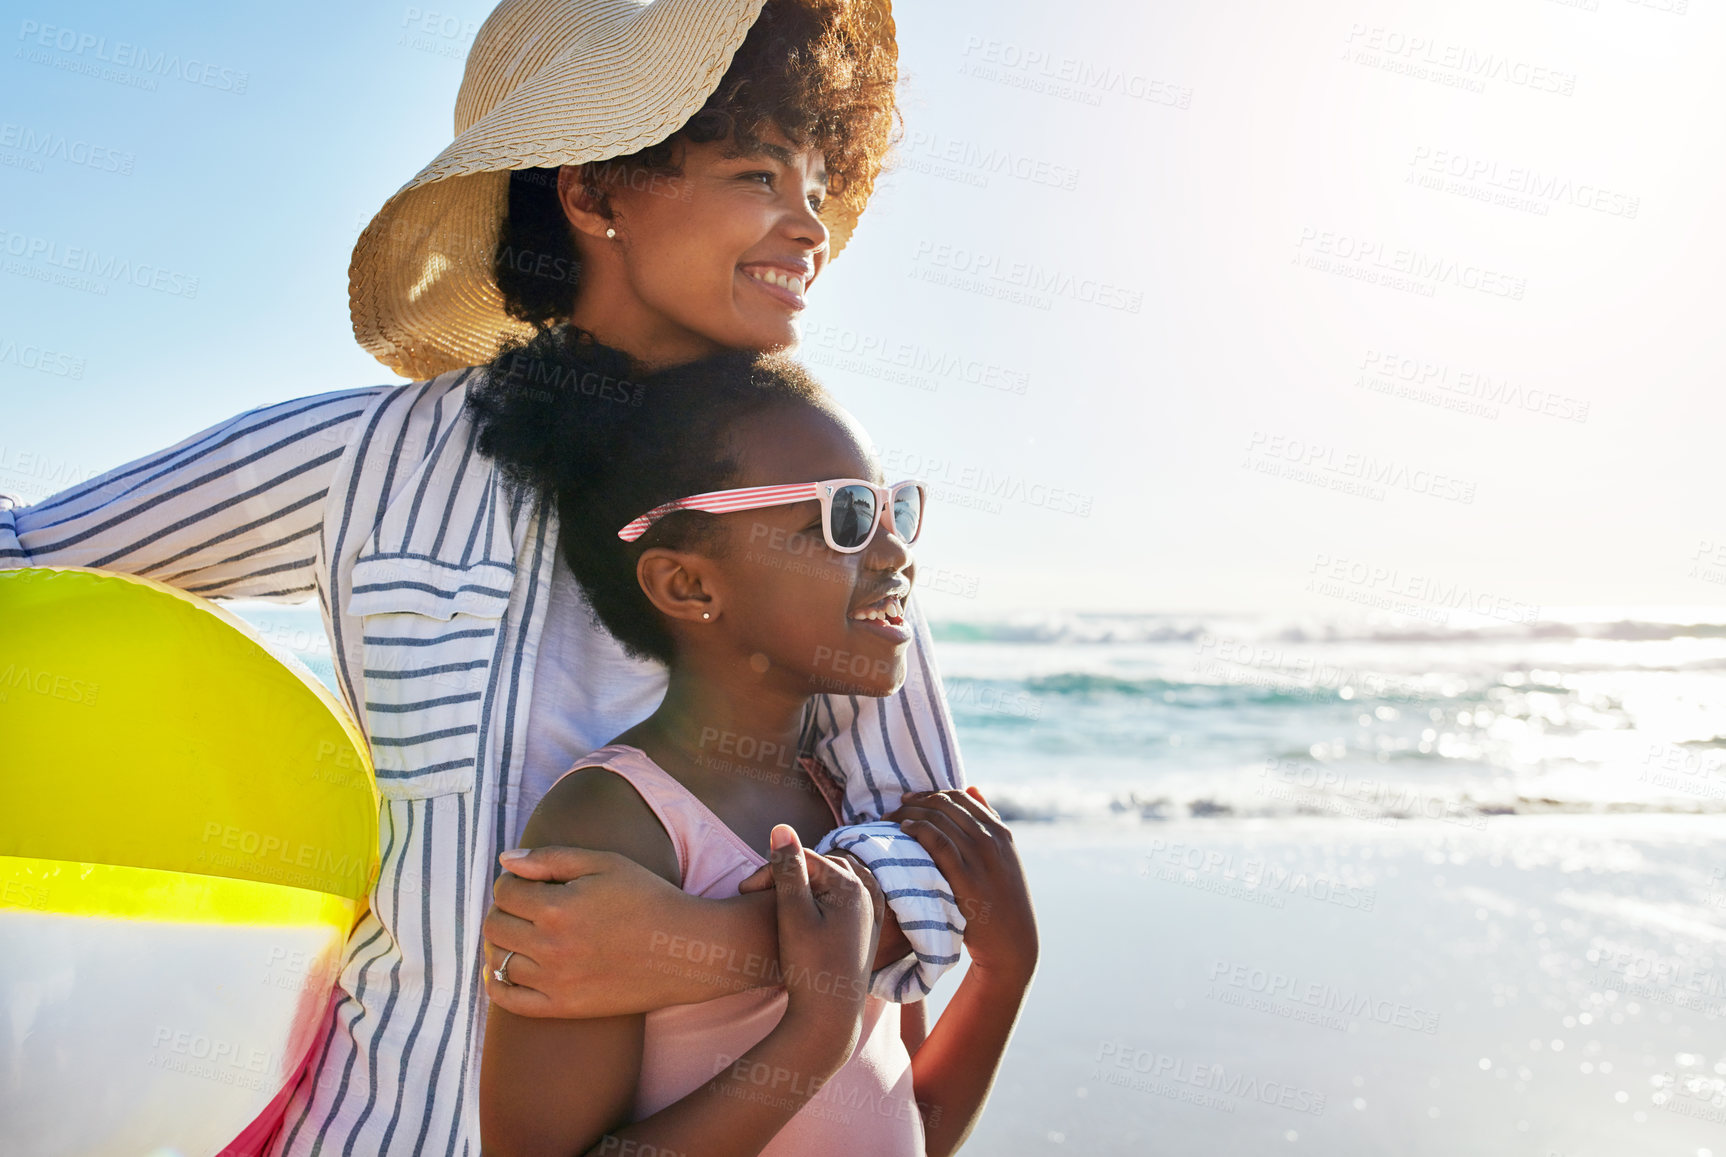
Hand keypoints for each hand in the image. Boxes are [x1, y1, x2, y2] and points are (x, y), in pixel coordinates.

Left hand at [483, 845, 699, 1017]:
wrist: (685, 948)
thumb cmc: (648, 898)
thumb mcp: (605, 863)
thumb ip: (551, 858)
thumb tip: (505, 860)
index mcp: (558, 907)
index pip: (504, 891)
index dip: (511, 881)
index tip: (527, 881)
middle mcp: (551, 947)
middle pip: (495, 925)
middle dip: (503, 909)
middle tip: (523, 905)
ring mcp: (555, 981)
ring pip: (497, 960)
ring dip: (501, 942)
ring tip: (520, 932)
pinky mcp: (563, 1006)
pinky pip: (508, 1000)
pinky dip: (496, 982)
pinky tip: (502, 968)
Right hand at [767, 825, 876, 1064]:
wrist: (830, 1018)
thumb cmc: (808, 966)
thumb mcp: (792, 914)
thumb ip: (788, 869)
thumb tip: (782, 826)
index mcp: (850, 885)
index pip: (803, 859)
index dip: (769, 870)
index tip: (742, 892)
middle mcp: (867, 893)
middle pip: (820, 867)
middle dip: (786, 874)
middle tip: (754, 893)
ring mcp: (871, 912)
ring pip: (835, 879)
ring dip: (807, 881)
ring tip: (778, 895)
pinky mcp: (867, 930)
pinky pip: (847, 896)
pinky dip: (827, 892)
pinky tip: (810, 904)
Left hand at [885, 787, 1037, 986]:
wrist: (1012, 943)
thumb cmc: (1001, 899)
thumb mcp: (1004, 856)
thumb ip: (989, 821)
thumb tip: (971, 787)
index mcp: (1000, 832)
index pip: (959, 797)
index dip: (930, 794)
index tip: (910, 800)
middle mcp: (992, 840)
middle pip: (945, 805)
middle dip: (915, 802)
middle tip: (894, 810)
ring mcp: (980, 859)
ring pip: (939, 819)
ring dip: (909, 814)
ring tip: (890, 821)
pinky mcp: (966, 879)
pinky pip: (938, 842)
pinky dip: (918, 830)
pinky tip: (904, 831)